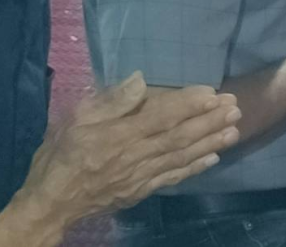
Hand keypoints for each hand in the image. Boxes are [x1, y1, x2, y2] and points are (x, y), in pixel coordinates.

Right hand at [7, 74, 240, 236]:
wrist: (49, 205)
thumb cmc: (59, 157)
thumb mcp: (74, 120)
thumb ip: (110, 102)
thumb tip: (140, 80)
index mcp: (118, 136)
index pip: (160, 117)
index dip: (189, 105)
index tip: (212, 93)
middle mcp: (135, 157)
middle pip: (178, 137)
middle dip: (209, 122)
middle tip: (236, 107)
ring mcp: (140, 177)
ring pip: (181, 157)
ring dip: (210, 142)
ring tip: (234, 129)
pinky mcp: (141, 191)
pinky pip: (172, 178)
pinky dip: (194, 168)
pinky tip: (214, 158)